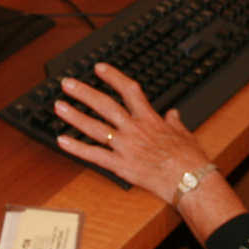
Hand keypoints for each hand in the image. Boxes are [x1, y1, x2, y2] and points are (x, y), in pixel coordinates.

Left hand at [53, 63, 209, 203]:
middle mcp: (134, 129)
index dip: (113, 77)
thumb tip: (173, 114)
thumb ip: (175, 122)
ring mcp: (125, 147)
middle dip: (85, 93)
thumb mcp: (185, 134)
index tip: (100, 69)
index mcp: (150, 119)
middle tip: (68, 84)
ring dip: (75, 116)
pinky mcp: (120, 165)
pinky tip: (62, 140)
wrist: (189, 180)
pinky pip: (94, 155)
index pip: (129, 90)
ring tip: (59, 106)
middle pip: (105, 105)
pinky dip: (77, 148)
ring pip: (95, 127)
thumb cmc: (189, 159)